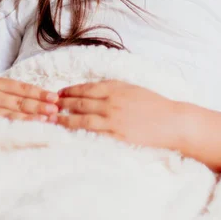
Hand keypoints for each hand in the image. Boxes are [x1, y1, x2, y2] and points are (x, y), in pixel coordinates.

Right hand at [0, 75, 58, 122]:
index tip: (55, 97)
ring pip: (15, 114)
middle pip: (21, 101)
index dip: (40, 93)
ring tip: (50, 119)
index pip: (23, 87)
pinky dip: (19, 127)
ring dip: (34, 117)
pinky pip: (4, 125)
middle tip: (57, 109)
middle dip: (41, 106)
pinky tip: (31, 128)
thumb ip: (9, 88)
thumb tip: (36, 95)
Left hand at [56, 79, 179, 149]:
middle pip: (80, 101)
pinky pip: (92, 130)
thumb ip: (115, 89)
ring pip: (81, 116)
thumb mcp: (133, 89)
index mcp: (116, 87)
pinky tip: (69, 131)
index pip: (86, 87)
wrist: (172, 121)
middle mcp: (111, 100)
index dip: (70, 90)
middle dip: (62, 103)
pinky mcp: (116, 133)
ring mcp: (113, 117)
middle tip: (48, 105)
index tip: (59, 92)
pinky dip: (78, 129)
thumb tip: (98, 91)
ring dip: (64, 117)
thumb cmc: (155, 105)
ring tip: (52, 119)